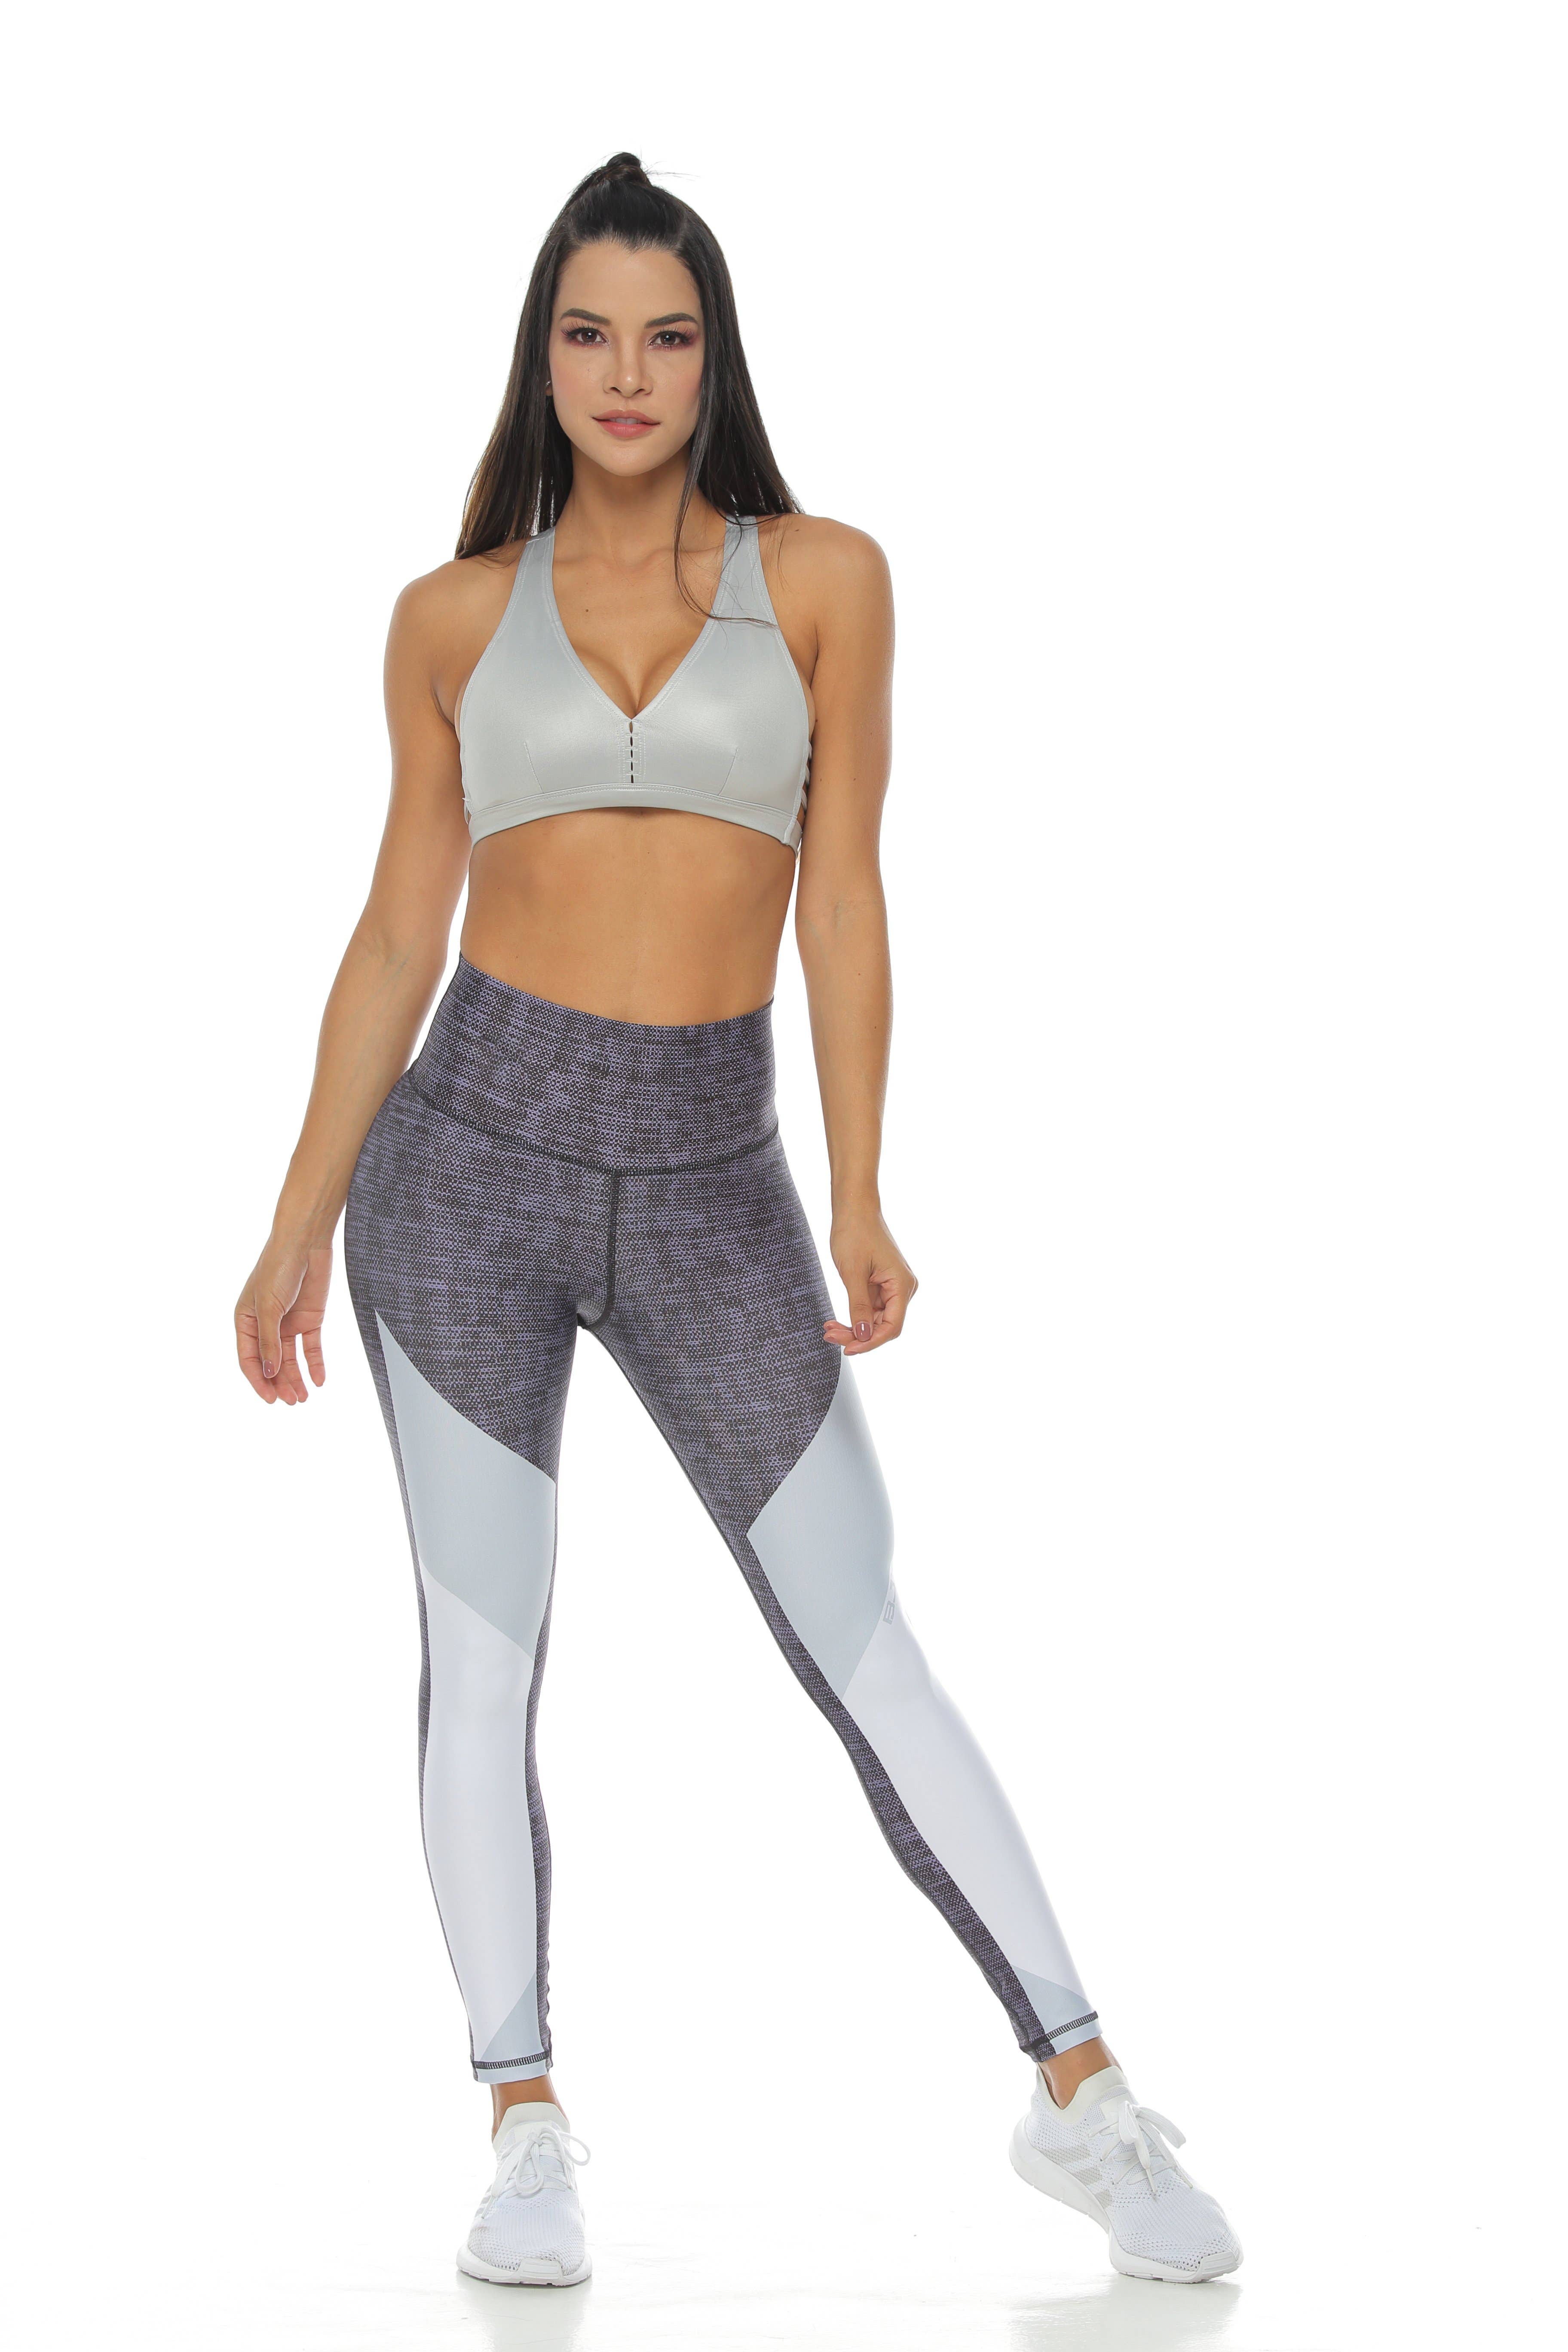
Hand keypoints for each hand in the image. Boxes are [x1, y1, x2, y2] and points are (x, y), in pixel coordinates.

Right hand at [235, 1233, 332, 1403]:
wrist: (305, 1242)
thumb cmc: (278, 1267)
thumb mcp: (269, 1306)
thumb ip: (269, 1341)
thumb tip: (269, 1372)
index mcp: (245, 1320)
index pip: (249, 1358)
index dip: (258, 1380)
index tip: (270, 1399)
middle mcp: (265, 1325)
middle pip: (271, 1363)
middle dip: (279, 1384)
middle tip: (290, 1402)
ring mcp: (288, 1323)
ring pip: (290, 1359)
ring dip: (296, 1378)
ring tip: (303, 1398)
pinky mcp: (309, 1319)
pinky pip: (311, 1348)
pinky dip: (315, 1364)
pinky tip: (319, 1380)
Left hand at [825, 1212, 917, 1354]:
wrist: (854, 1208)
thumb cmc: (855, 1233)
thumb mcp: (853, 1273)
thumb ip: (859, 1306)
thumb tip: (863, 1336)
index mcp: (902, 1285)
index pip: (892, 1327)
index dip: (870, 1342)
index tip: (848, 1349)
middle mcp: (902, 1288)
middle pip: (883, 1325)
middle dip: (857, 1335)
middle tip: (830, 1336)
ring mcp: (892, 1287)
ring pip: (874, 1320)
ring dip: (853, 1327)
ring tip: (829, 1328)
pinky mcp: (881, 1284)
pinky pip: (869, 1309)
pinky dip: (854, 1316)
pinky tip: (836, 1320)